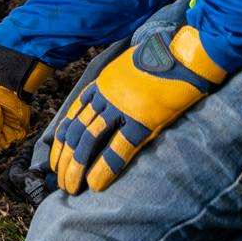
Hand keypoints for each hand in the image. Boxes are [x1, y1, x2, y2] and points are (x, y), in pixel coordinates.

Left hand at [50, 24, 227, 193]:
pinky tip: (96, 184)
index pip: (72, 116)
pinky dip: (105, 168)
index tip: (55, 159)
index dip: (61, 141)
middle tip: (61, 181)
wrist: (186, 53)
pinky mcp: (143, 120)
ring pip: (89, 140)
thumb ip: (114, 87)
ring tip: (72, 188)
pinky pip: (119, 148)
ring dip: (77, 166)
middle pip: (76, 132)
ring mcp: (123, 108)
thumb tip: (106, 107)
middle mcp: (106, 96)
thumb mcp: (129, 68)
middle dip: (65, 159)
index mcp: (103, 84)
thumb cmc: (163, 60)